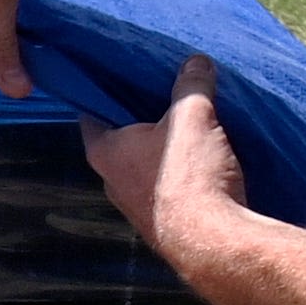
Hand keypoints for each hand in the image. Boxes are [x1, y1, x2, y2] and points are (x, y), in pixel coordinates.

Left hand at [80, 54, 252, 276]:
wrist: (213, 242)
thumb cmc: (190, 175)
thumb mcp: (193, 116)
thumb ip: (192, 85)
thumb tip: (196, 62)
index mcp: (104, 151)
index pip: (91, 114)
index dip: (104, 93)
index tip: (120, 78)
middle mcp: (112, 182)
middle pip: (120, 142)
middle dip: (141, 122)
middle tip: (165, 99)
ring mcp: (136, 208)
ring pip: (145, 169)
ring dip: (163, 153)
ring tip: (190, 130)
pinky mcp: (163, 225)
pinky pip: (166, 191)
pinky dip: (180, 177)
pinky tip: (204, 165)